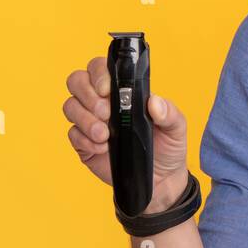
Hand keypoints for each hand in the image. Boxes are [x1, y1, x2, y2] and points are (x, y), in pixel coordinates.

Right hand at [64, 56, 190, 213]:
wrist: (161, 180)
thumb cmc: (167, 147)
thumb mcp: (177, 128)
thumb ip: (169, 113)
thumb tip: (154, 102)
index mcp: (124, 91)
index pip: (100, 68)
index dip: (98, 73)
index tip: (107, 89)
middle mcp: (103, 101)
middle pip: (77, 81)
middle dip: (87, 94)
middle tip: (106, 112)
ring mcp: (91, 122)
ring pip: (70, 106)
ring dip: (85, 119)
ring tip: (105, 135)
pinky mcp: (84, 144)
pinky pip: (72, 134)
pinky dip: (84, 139)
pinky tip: (101, 148)